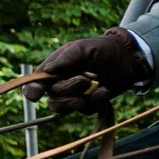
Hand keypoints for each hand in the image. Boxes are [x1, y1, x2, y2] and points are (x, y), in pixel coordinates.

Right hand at [30, 31, 146, 115]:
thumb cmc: (101, 49)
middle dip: (67, 91)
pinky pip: (87, 110)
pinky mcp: (89, 103)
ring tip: (95, 86)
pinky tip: (105, 89)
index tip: (36, 96)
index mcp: (54, 69)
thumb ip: (67, 58)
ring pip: (66, 109)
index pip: (35, 84)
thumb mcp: (83, 48)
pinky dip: (97, 101)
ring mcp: (75, 96)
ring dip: (79, 101)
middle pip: (52, 99)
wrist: (126, 59)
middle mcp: (60, 84)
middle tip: (85, 81)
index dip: (32, 91)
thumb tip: (48, 69)